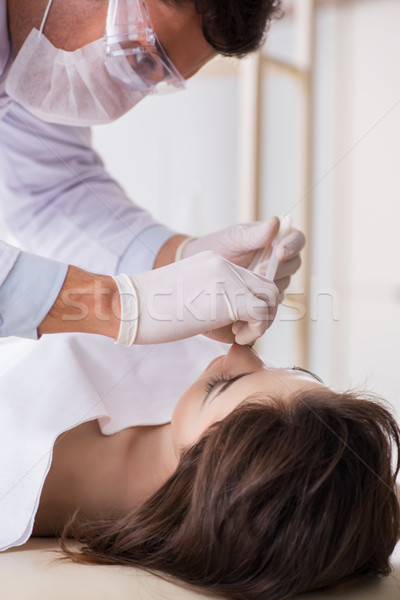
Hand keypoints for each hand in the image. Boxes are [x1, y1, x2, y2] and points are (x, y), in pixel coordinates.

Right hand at [113, 251, 278, 345]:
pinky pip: (262, 313)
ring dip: (262, 321)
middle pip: (268, 287)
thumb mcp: (187, 297)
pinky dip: (256, 330)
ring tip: (239, 335)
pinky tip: (237, 338)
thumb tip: (232, 320)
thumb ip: (214, 299)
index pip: (254, 280)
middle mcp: (225, 265)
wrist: (129, 305)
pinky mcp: (228, 298)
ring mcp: (228, 279)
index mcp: (215, 263)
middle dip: (264, 313)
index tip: (241, 324)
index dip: (255, 305)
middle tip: (244, 331)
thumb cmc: (150, 310)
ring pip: (271, 297)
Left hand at [177, 218, 305, 299]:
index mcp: (277, 239)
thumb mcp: (234, 238)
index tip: (279, 253)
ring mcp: (275, 279)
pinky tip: (251, 300)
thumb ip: (254, 233)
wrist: (203, 270)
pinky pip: (273, 302)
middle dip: (280, 269)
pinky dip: (265, 302)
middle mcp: (280, 260)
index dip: (293, 246)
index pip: (297, 239)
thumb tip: (276, 221)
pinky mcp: (266, 297)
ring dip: (272, 286)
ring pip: (285, 284)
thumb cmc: (220, 247)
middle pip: (294, 264)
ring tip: (251, 286)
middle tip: (260, 271)